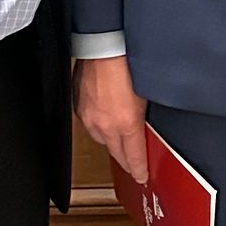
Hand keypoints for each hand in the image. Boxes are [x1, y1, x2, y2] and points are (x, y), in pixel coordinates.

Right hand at [75, 53, 148, 182]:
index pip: (133, 157)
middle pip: (116, 153)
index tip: (142, 177)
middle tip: (133, 164)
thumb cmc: (128, 66)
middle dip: (126, 160)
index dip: (138, 170)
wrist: (104, 49)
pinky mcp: (80, 109)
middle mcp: (105, 125)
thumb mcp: (146, 97)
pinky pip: (91, 125)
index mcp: (126, 124)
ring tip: (121, 136)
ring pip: (102, 139)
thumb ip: (142, 119)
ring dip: (112, 140)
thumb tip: (143, 131)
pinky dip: (99, 125)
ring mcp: (90, 118)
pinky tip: (106, 118)